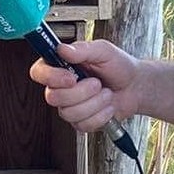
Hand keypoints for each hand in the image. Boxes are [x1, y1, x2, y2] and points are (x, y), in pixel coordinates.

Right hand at [28, 40, 144, 131]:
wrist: (135, 87)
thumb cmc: (119, 66)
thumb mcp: (104, 51)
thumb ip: (83, 49)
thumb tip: (62, 49)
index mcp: (61, 66)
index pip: (38, 72)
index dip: (50, 77)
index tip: (70, 77)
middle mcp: (61, 87)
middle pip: (53, 97)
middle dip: (81, 92)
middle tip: (98, 83)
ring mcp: (69, 106)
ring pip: (69, 113)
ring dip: (94, 103)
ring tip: (106, 93)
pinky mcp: (80, 122)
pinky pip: (82, 125)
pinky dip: (100, 116)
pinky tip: (107, 106)